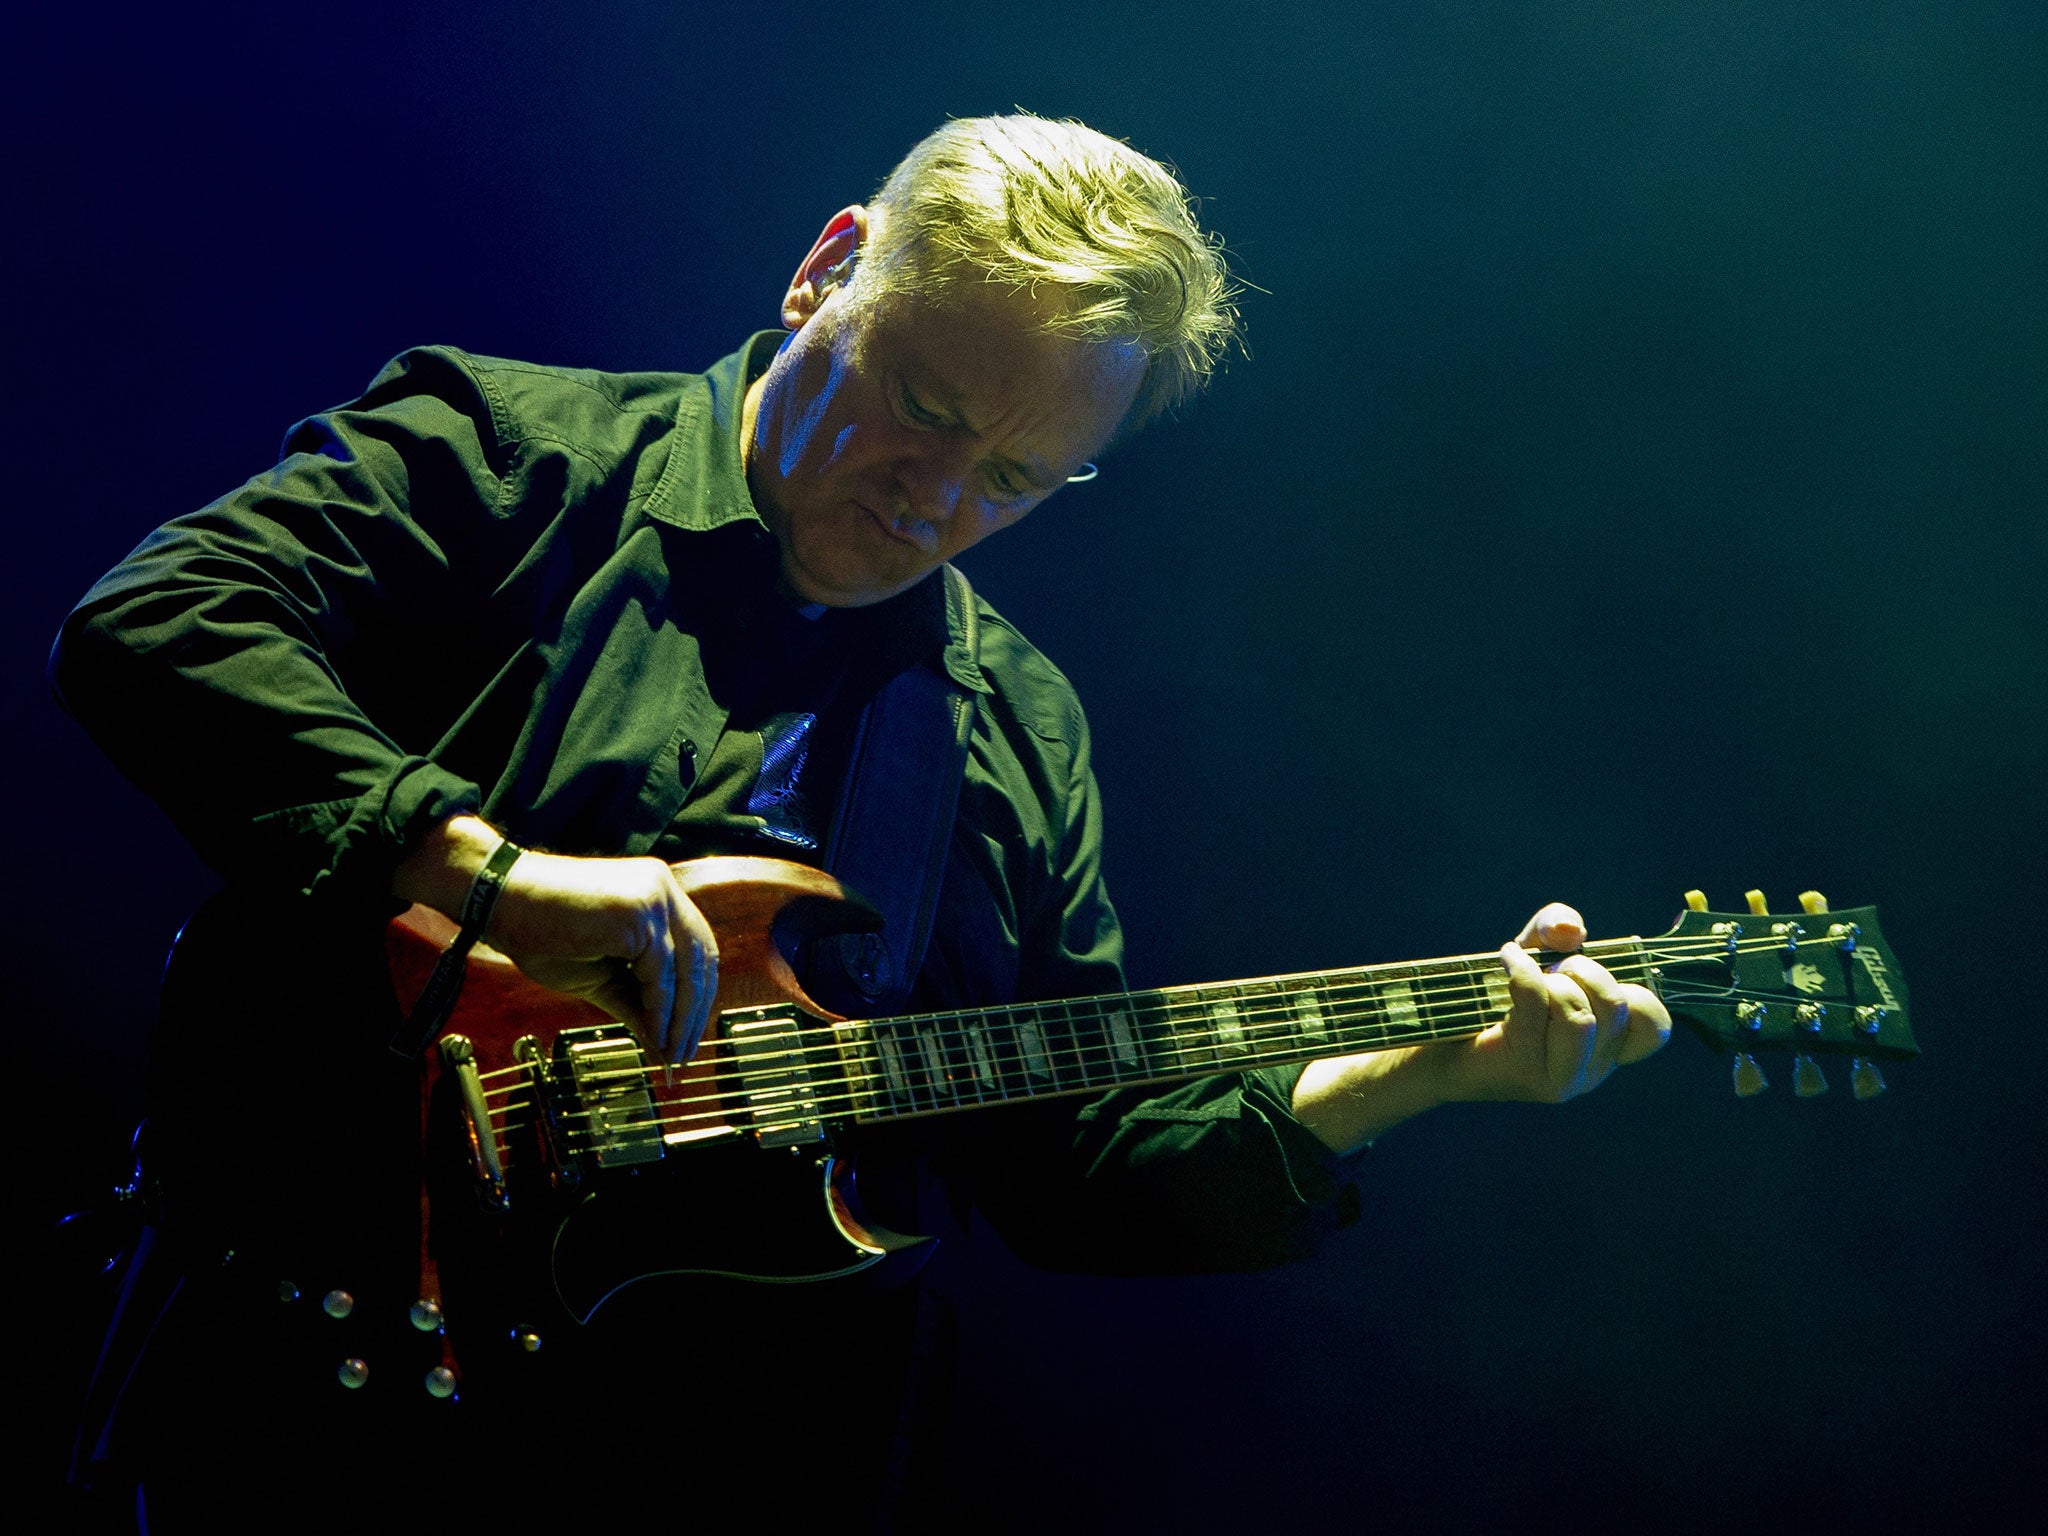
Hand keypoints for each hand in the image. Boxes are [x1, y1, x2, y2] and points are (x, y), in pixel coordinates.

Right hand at [394, 816, 718, 1062]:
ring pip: (686, 968)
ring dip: (680, 1018)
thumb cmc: (542, 934)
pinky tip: (653, 1034)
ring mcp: (653, 898)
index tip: (686, 1035)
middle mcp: (662, 890)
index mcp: (658, 896)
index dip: (696, 996)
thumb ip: (637, 1003)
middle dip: (695, 1012)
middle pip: (701, 959)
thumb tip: (662, 1044)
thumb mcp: (601, 976)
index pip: (697, 950)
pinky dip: (660, 1009)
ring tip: (669, 1052)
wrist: (499, 902)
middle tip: (683, 1054)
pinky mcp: (638, 914)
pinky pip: (660, 973)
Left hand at [1292, 900, 1671, 1152]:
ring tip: (1528, 973)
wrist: (1429, 1041)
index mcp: (1607, 1048)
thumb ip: (1558, 929)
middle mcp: (1592, 1070)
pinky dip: (1521, 969)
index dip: (1635, 990)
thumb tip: (1570, 931)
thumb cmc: (1489, 997)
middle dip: (1585, 970)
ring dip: (1552, 978)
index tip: (1592, 975)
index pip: (1654, 1028)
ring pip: (1580, 1014)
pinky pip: (1536, 1003)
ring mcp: (1560, 1078)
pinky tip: (1503, 961)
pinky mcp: (1524, 1071)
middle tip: (1553, 969)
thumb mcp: (1533, 953)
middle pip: (1619, 1007)